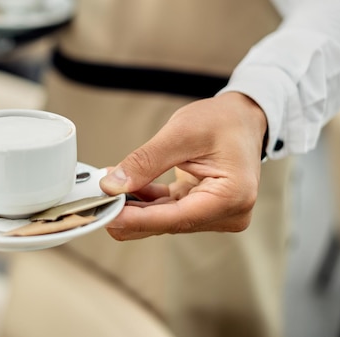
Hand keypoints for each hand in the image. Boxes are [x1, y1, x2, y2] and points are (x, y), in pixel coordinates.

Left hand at [99, 92, 267, 239]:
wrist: (241, 116)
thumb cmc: (223, 120)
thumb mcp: (180, 133)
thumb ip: (146, 161)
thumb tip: (113, 185)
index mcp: (232, 197)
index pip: (177, 217)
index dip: (139, 219)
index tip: (109, 216)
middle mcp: (227, 212)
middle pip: (168, 222)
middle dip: (131, 213)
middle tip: (97, 204)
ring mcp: (214, 213)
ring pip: (163, 218)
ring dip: (134, 206)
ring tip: (106, 190)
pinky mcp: (200, 207)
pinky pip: (166, 209)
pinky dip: (144, 199)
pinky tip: (122, 187)